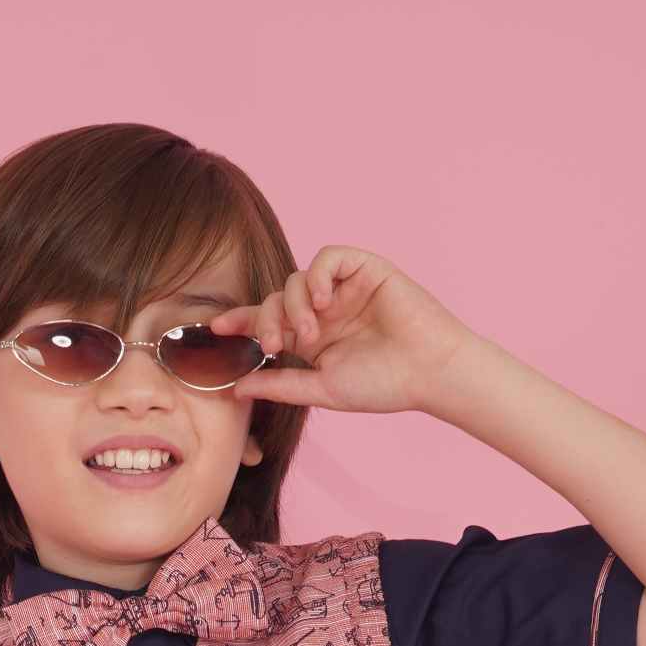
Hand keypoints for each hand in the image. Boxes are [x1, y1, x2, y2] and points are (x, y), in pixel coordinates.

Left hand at [209, 248, 479, 416]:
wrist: (429, 371)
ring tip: (311, 334)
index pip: (268, 323)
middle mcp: (323, 310)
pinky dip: (317, 275)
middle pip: (276, 300)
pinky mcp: (364, 269)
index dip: (241, 322)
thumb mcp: (322, 388)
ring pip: (296, 279)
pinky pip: (327, 257)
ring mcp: (342, 288)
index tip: (216, 329)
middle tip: (276, 346)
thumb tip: (236, 388)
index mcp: (312, 338)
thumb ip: (281, 385)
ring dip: (294, 306)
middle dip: (268, 320)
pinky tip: (322, 301)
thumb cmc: (383, 385)